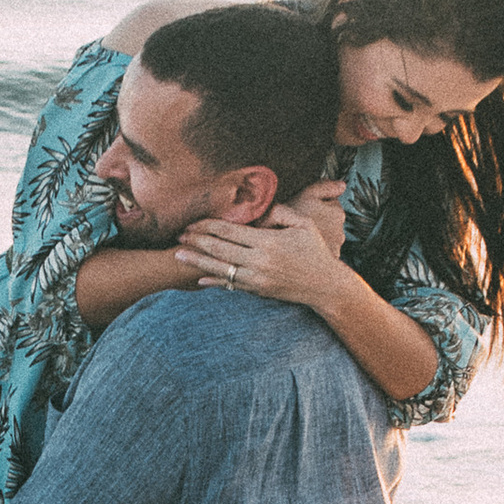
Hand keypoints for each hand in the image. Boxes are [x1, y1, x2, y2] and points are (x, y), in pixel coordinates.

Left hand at [175, 184, 345, 308]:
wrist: (325, 286)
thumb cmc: (315, 252)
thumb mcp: (303, 224)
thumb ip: (280, 212)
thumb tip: (259, 212)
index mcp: (268, 242)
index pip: (230, 231)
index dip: (208, 225)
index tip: (193, 221)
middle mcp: (259, 261)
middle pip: (220, 249)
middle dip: (197, 241)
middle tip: (179, 235)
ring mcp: (256, 279)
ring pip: (221, 269)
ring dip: (198, 262)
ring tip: (179, 255)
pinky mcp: (258, 291)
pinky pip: (231, 285)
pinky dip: (214, 283)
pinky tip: (199, 280)